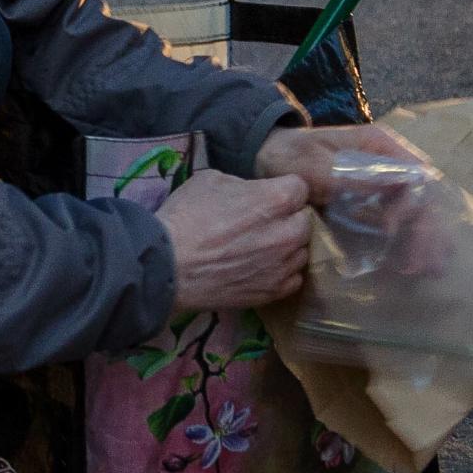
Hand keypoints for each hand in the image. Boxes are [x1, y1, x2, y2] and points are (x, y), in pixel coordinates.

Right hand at [158, 171, 311, 313]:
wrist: (166, 266)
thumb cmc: (186, 217)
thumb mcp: (212, 180)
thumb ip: (244, 184)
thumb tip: (253, 194)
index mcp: (276, 200)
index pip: (300, 187)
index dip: (283, 189)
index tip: (268, 195)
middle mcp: (287, 233)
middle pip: (305, 221)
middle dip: (289, 218)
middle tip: (264, 221)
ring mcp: (282, 266)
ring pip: (301, 251)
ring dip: (287, 246)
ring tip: (262, 247)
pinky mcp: (273, 292)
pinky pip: (293, 279)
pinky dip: (282, 272)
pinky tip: (262, 267)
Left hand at [260, 124, 451, 277]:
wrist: (264, 162)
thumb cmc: (289, 155)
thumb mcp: (313, 163)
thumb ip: (350, 176)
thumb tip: (395, 186)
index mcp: (380, 148)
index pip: (415, 174)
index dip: (415, 204)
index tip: (393, 230)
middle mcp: (387, 168)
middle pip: (421, 199)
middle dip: (427, 232)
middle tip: (424, 266)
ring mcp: (380, 190)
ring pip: (413, 217)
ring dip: (422, 244)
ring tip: (426, 274)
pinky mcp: (367, 210)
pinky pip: (391, 230)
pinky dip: (400, 250)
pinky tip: (402, 273)